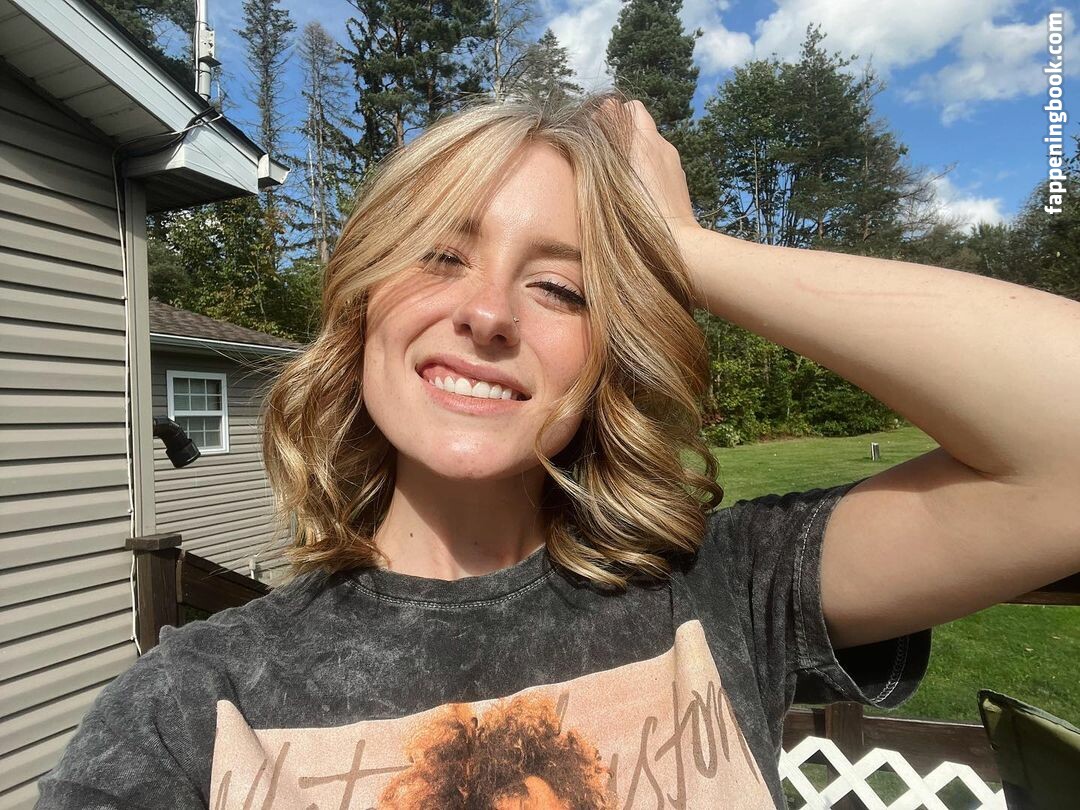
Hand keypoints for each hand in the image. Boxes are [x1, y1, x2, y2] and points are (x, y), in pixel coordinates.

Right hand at [598, 99, 701, 240]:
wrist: (678, 242)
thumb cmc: (639, 213)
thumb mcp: (615, 174)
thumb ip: (611, 137)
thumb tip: (609, 107)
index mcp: (647, 141)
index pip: (632, 108)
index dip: (613, 115)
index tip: (598, 133)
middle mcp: (664, 147)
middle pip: (641, 126)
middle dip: (623, 133)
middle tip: (606, 155)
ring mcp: (675, 165)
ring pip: (651, 147)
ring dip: (635, 154)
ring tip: (621, 178)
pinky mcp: (680, 181)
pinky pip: (660, 165)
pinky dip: (648, 170)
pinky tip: (639, 192)